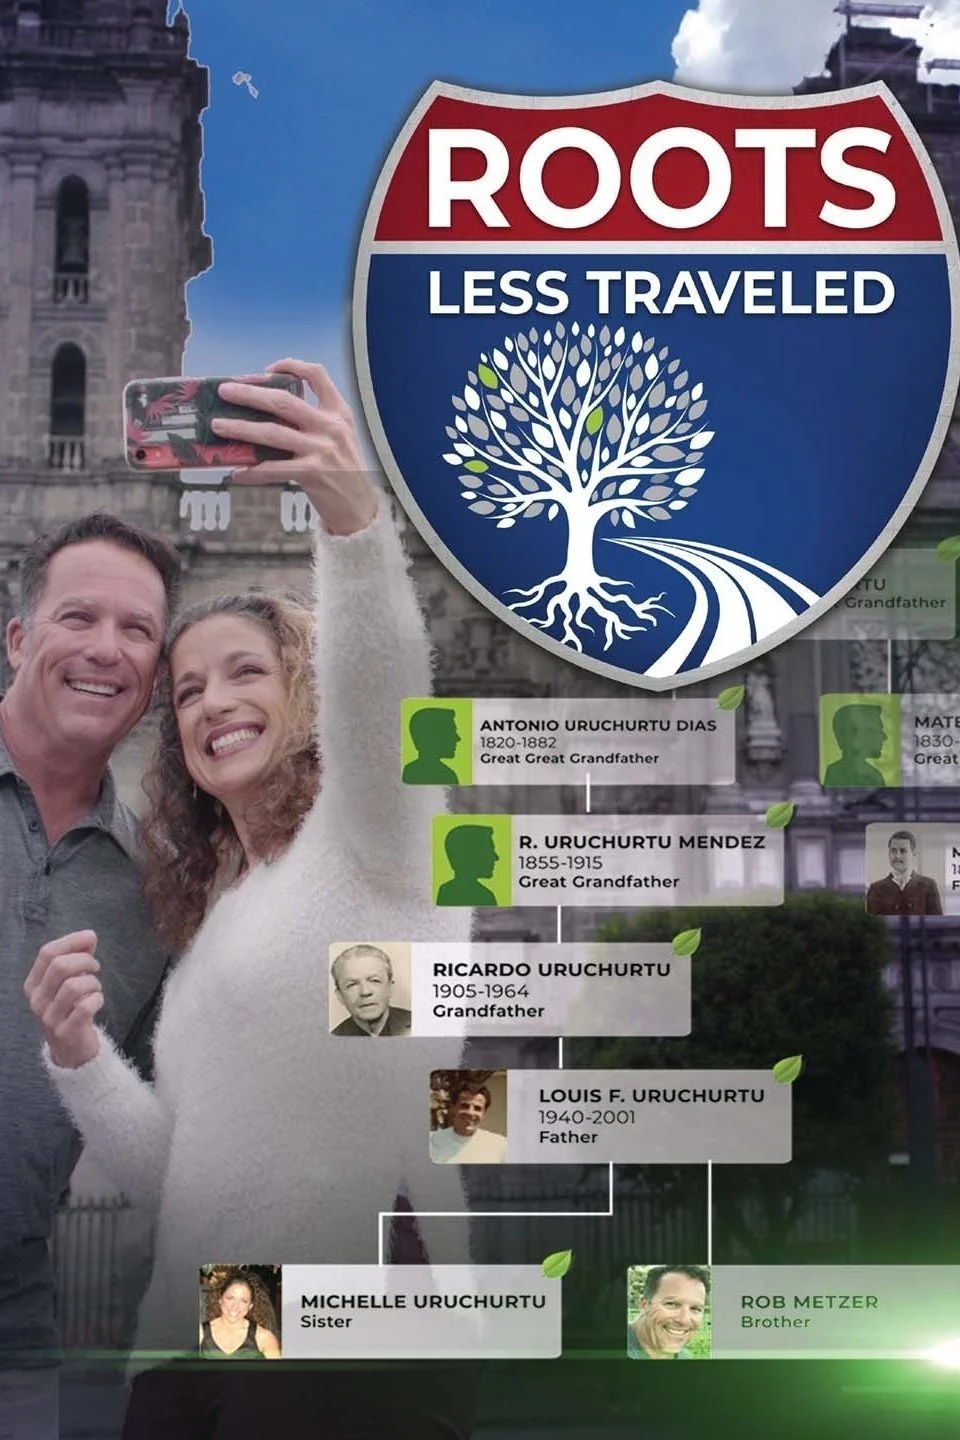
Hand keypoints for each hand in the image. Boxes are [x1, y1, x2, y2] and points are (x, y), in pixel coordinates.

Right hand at [24, 931, 102, 1068]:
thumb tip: (89, 936)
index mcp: (34, 984)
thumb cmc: (71, 1009)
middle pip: (60, 966)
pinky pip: (85, 1007)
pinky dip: (97, 998)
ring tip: (95, 987)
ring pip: (73, 985)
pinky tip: (97, 1000)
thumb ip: (77, 958)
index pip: (47, 953)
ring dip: (92, 981)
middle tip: (95, 966)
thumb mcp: (68, 982)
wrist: (71, 1049)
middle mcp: (37, 1000)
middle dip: (85, 959)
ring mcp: (49, 1017)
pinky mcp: (66, 1031)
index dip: (71, 940)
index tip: (90, 938)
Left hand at [211, 358, 378, 535]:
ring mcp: (322, 450)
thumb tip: (267, 412)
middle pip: (284, 401)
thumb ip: (313, 421)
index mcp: (338, 412)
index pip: (317, 375)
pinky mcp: (312, 473)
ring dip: (241, 428)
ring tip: (219, 426)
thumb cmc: (343, 470)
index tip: (267, 370)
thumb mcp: (338, 437)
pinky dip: (252, 471)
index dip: (291, 366)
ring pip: (272, 432)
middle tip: (226, 391)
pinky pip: (273, 469)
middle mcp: (331, 427)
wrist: (359, 506)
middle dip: (250, 394)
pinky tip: (236, 472)